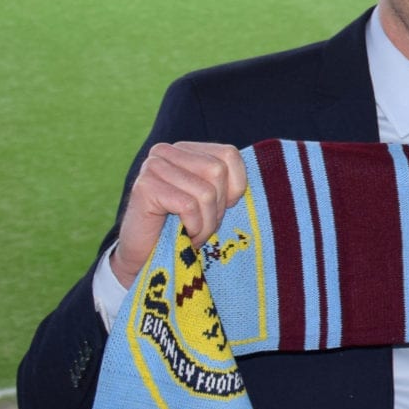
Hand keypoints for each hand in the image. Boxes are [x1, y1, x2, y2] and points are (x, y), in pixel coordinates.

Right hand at [109, 142, 247, 286]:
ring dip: (206, 222)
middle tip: (202, 225)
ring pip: (205, 191)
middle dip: (217, 207)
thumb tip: (263, 168)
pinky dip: (193, 227)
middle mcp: (166, 151)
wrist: (146, 259)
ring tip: (192, 233)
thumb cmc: (185, 230)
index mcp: (186, 149)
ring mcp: (152, 166)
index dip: (234, 187)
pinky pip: (188, 205)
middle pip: (217, 171)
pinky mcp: (144, 186)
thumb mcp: (213, 202)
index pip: (229, 154)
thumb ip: (228, 182)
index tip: (222, 208)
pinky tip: (182, 235)